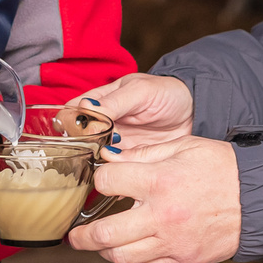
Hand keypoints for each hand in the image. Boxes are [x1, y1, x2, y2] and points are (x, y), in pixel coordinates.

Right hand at [67, 73, 196, 156]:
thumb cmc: (167, 93)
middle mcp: (103, 123)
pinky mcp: (129, 159)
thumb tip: (86, 108)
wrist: (195, 113)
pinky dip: (113, 170)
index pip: (73, 110)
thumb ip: (114, 101)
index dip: (67, 121)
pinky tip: (118, 169)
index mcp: (101, 100)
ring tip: (107, 158)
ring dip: (96, 159)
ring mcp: (115, 142)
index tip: (72, 131)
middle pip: (79, 136)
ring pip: (94, 154)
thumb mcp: (140, 92)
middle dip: (80, 144)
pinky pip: (114, 167)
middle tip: (91, 147)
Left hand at [68, 137, 243, 262]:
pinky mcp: (183, 261)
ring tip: (99, 244)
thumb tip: (110, 160)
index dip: (99, 179)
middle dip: (81, 236)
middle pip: (104, 234)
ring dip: (103, 251)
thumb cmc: (223, 168)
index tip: (101, 181)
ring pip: (120, 257)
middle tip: (73, 235)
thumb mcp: (184, 147)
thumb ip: (144, 154)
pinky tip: (129, 252)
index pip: (107, 183)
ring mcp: (172, 243)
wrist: (260, 199)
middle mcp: (161, 216)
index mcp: (159, 182)